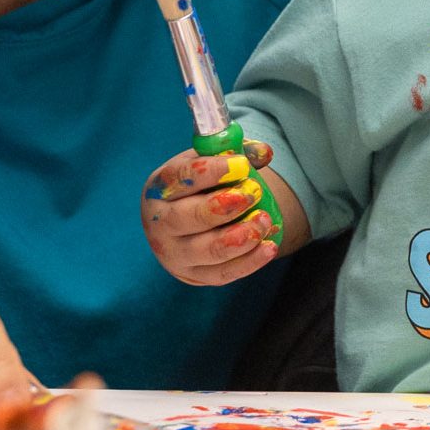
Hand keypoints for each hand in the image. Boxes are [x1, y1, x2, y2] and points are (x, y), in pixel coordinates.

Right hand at [140, 143, 281, 284]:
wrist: (186, 228)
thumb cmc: (200, 187)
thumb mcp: (210, 163)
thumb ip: (236, 152)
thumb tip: (265, 152)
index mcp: (160, 189)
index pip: (178, 178)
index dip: (210, 171)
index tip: (241, 164)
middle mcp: (160, 224)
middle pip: (189, 217)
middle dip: (225, 205)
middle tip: (253, 193)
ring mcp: (176, 254)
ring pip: (208, 250)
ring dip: (240, 236)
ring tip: (264, 220)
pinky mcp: (194, 276)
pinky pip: (223, 273)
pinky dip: (249, 261)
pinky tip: (269, 247)